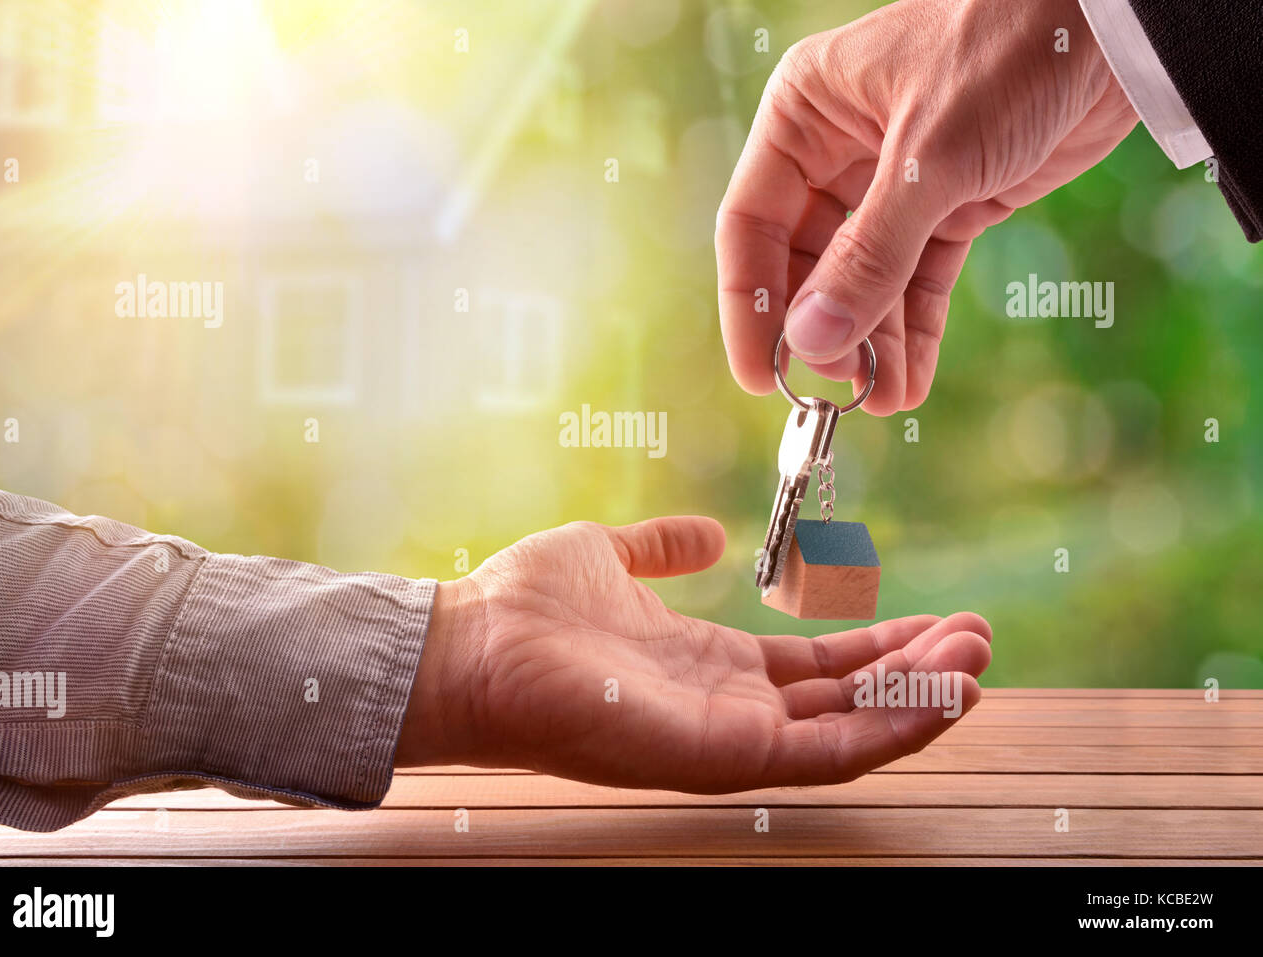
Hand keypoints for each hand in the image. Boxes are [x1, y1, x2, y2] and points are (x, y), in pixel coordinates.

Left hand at [396, 516, 991, 791]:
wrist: (470, 642)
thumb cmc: (525, 605)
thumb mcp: (610, 556)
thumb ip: (661, 547)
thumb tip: (704, 534)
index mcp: (709, 665)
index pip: (816, 669)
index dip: (879, 646)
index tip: (936, 617)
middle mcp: (726, 708)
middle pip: (846, 701)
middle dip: (916, 673)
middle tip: (979, 639)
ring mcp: (725, 738)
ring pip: (849, 733)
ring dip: (919, 700)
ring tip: (979, 662)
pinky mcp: (718, 757)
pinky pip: (823, 755)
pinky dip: (889, 729)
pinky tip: (941, 695)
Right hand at [716, 0, 1136, 413]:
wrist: (1117, 25)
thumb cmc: (1008, 51)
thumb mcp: (929, 161)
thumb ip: (869, 257)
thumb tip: (811, 341)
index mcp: (804, 116)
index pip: (750, 225)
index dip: (749, 305)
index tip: (758, 375)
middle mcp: (837, 150)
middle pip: (806, 262)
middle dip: (826, 329)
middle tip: (841, 388)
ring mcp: (895, 181)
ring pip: (865, 280)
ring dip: (873, 342)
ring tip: (883, 398)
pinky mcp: (952, 203)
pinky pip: (918, 279)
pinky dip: (916, 329)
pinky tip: (911, 378)